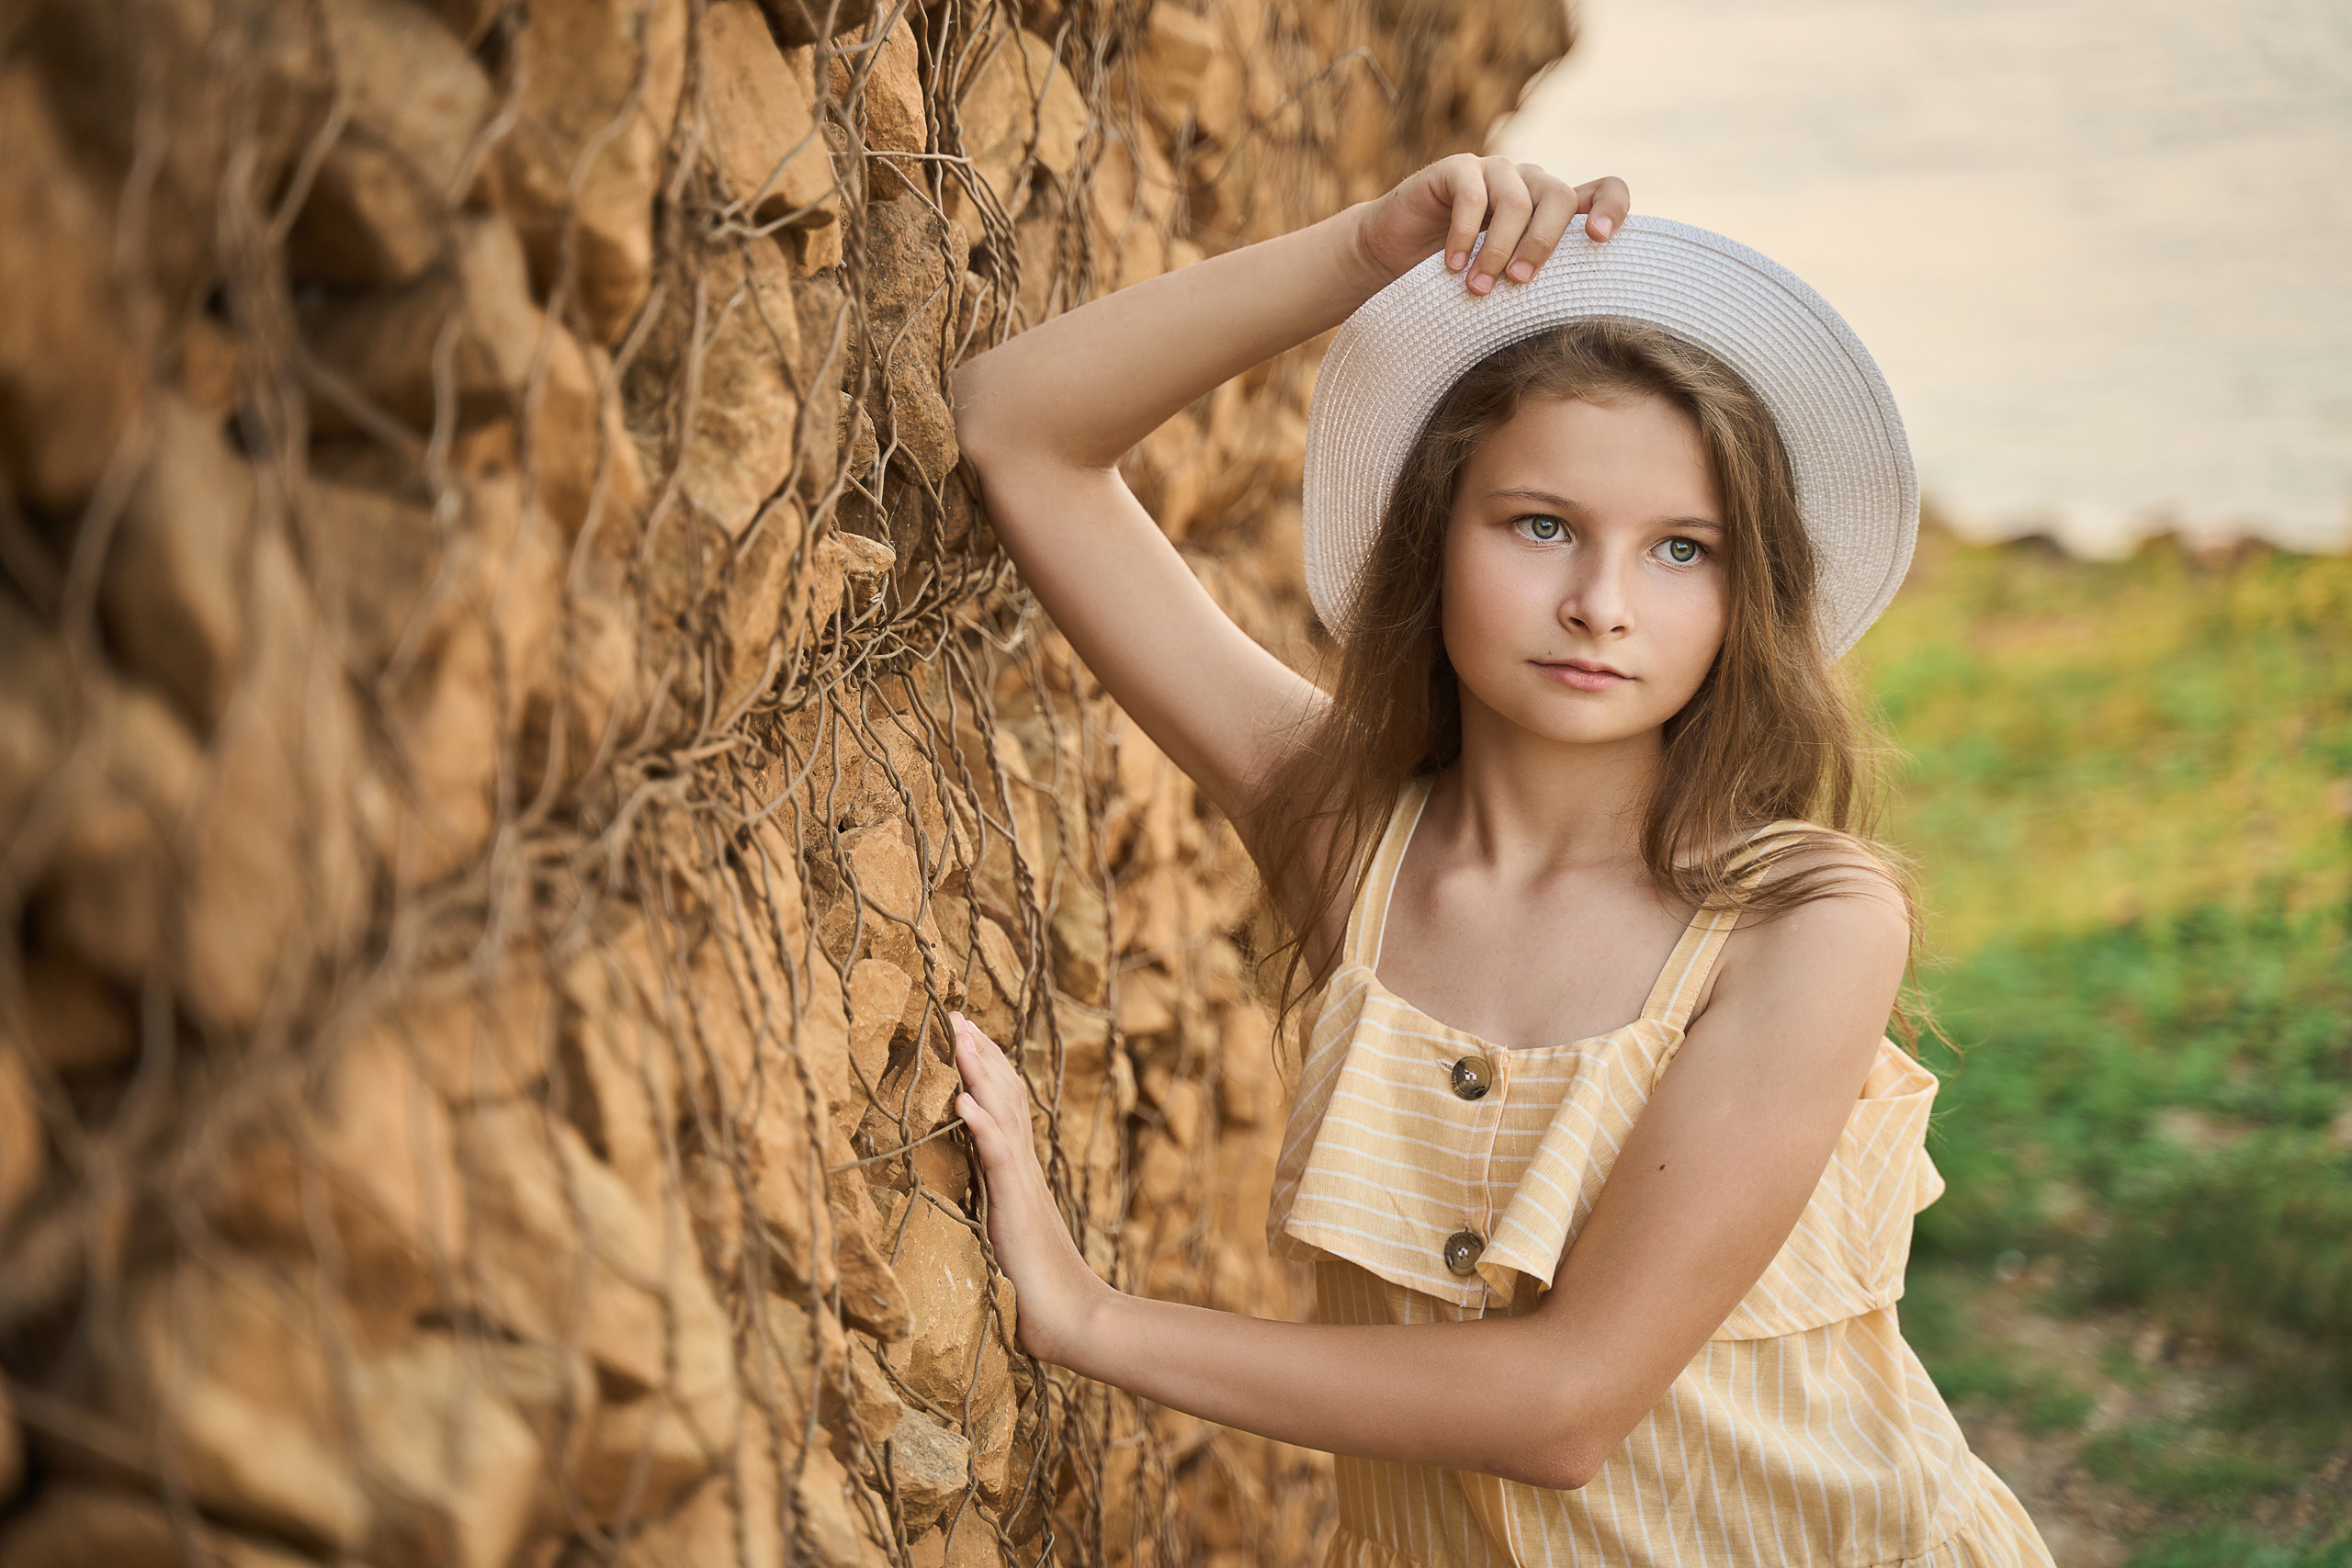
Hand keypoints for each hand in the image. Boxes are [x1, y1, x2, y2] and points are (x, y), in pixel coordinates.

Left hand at [950, 1011, 1114, 1365]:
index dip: (984, 1070)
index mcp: (1018, 1176)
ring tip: (960, 1034)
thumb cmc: (1036, 1294)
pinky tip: (963, 1098)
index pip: (1002, 1109)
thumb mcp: (1004, 1240)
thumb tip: (968, 1204)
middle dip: (981, 1053)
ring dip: (980, 1072)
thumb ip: (990, 1213)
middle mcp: (1023, 1170)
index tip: (964, 1034)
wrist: (1076, 1325)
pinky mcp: (1018, 1207)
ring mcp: (1022, 1185)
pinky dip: (981, 1124)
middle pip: (1004, 1097)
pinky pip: (998, 1158)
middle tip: (957, 1013)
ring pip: (1002, 1114)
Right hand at [1351, 154, 1630, 295]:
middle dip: (1541, 244)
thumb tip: (1583, 319)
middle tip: (1518, 283)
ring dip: (1498, 251)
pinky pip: (1472, 195)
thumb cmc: (1456, 279)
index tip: (1600, 239)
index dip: (1612, 206)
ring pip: (1516, 201)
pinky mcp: (1456, 170)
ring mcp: (1493, 171)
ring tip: (1478, 289)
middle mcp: (1529, 182)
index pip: (1603, 188)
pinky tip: (1452, 266)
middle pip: (1560, 197)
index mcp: (1553, 207)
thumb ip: (1540, 281)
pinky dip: (1464, 235)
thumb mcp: (1507, 281)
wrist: (1390, 258)